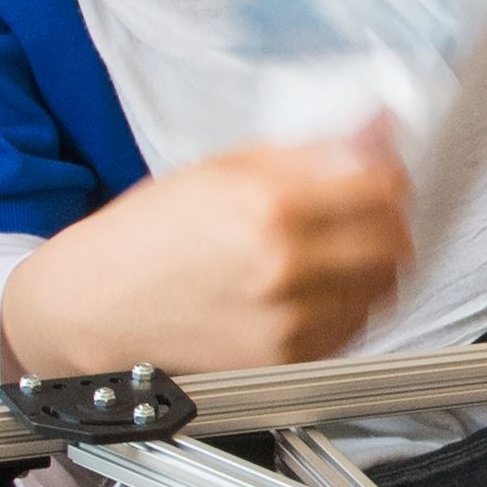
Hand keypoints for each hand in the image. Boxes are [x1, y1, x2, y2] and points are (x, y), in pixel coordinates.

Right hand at [0, 136, 418, 378]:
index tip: (383, 172)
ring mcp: (289, 320)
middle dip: (389, 218)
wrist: (94, 308)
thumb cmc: (145, 237)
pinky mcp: (286, 359)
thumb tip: (372, 127)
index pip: (380, 187)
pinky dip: (348, 301)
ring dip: (374, 263)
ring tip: (339, 249)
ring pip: (381, 287)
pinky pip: (352, 326)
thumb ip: (303, 151)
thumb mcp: (219, 168)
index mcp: (268, 206)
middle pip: (392, 240)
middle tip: (369, 210)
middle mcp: (285, 266)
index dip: (389, 174)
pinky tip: (315, 286)